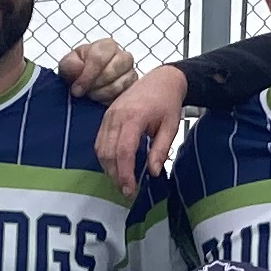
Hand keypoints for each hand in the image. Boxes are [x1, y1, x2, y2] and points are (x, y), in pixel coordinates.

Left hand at [56, 36, 138, 103]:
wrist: (87, 82)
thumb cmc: (79, 70)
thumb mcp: (68, 65)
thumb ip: (69, 65)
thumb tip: (78, 68)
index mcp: (107, 46)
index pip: (99, 58)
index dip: (86, 76)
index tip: (77, 89)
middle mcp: (123, 57)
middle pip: (111, 71)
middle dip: (94, 85)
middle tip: (85, 92)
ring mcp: (131, 73)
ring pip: (118, 86)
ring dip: (101, 94)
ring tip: (92, 95)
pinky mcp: (133, 88)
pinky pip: (123, 96)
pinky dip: (109, 100)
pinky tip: (101, 99)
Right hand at [96, 65, 189, 197]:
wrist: (161, 79)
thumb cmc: (168, 101)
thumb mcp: (171, 126)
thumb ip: (160, 149)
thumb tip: (152, 173)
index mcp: (134, 116)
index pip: (124, 151)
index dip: (125, 173)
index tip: (130, 190)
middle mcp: (117, 116)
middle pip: (109, 153)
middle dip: (116, 175)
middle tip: (127, 191)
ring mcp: (109, 115)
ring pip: (100, 149)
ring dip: (109, 168)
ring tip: (122, 181)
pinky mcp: (106, 117)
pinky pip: (99, 141)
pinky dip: (105, 157)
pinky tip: (115, 166)